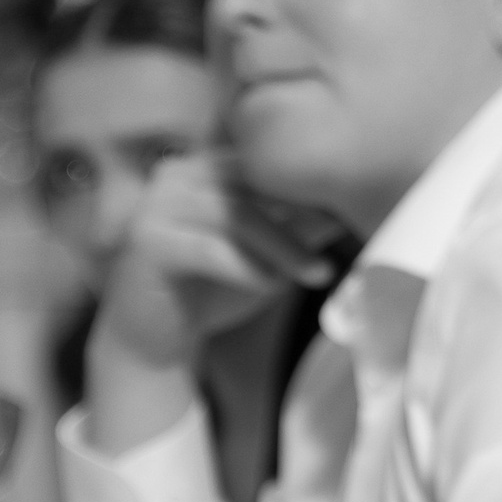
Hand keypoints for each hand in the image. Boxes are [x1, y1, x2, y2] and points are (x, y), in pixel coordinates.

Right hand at [92, 150, 337, 373]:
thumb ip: (300, 227)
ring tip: (318, 274)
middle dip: (304, 214)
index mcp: (204, 166)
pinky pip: (208, 249)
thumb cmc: (211, 289)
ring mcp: (156, 204)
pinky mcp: (147, 241)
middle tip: (345, 239)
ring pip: (234, 215)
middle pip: (252, 185)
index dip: (310, 187)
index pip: (265, 165)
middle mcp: (177, 173)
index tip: (355, 212)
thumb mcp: (265, 254)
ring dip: (283, 247)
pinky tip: (274, 287)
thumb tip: (354, 205)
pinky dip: (246, 268)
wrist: (153, 336)